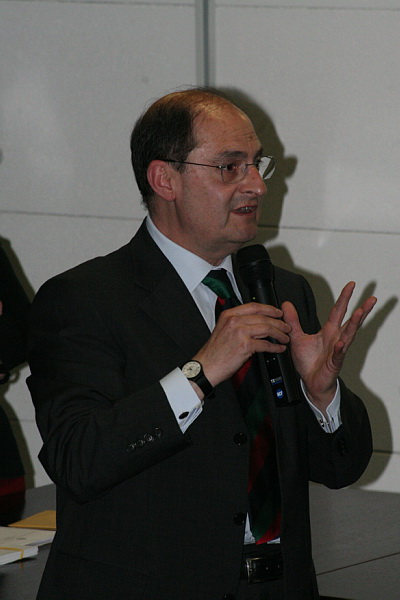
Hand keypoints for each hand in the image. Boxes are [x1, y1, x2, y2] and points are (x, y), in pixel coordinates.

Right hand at [194, 302, 290, 389]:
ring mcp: (239, 332)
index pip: (254, 306)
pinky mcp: (244, 346)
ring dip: (280, 333)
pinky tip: (279, 348)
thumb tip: (253, 321)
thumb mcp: (222, 329)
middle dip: (279, 322)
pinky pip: (265, 344)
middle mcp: (234, 321)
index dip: (269, 308)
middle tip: (286, 327)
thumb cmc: (214, 352)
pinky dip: (275, 347)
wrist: (207, 366)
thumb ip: (236, 322)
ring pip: (267, 328)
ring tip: (285, 338)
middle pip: (263, 317)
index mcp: (229, 315)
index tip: (278, 312)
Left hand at [282, 282, 376, 413]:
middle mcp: (336, 339)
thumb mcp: (297, 338)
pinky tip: (341, 343)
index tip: (351, 285)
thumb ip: (293, 321)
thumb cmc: (308, 362)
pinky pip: (338, 355)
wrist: (310, 382)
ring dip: (354, 325)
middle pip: (351, 321)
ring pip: (348, 336)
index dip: (344, 298)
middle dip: (361, 310)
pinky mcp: (334, 363)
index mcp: (329, 331)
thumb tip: (286, 305)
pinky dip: (340, 349)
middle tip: (370, 299)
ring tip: (359, 313)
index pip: (338, 311)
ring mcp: (337, 351)